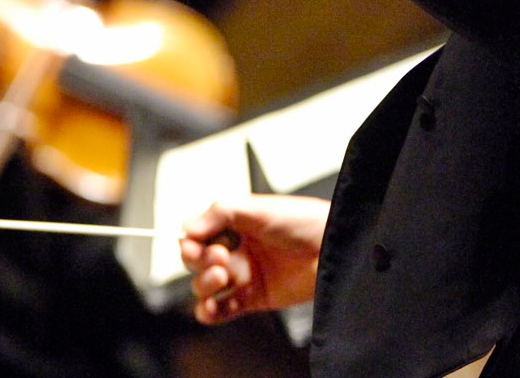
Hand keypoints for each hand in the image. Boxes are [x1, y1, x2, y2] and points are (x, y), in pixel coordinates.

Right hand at [179, 194, 329, 323]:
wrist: (333, 248)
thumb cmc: (303, 222)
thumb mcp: (257, 208)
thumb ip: (220, 213)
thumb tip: (186, 227)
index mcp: (235, 224)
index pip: (197, 234)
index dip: (191, 240)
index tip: (194, 240)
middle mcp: (237, 249)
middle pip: (196, 260)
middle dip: (198, 259)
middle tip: (218, 256)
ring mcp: (244, 275)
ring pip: (204, 286)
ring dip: (203, 283)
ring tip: (221, 275)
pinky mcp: (253, 299)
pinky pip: (221, 311)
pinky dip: (209, 312)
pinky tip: (211, 306)